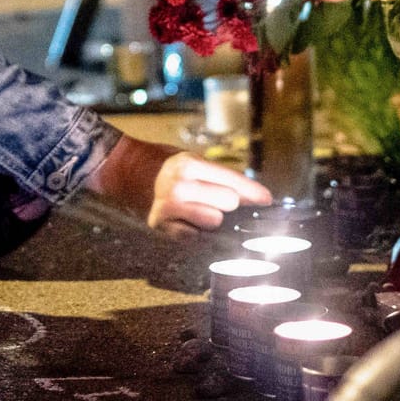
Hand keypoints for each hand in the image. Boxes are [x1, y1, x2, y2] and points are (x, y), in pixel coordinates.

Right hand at [87, 134, 271, 236]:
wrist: (130, 173)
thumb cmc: (173, 169)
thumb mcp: (197, 162)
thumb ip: (225, 178)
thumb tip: (261, 198)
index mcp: (191, 164)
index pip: (233, 181)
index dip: (254, 192)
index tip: (268, 201)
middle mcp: (180, 184)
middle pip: (228, 203)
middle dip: (229, 204)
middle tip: (218, 201)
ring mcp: (169, 206)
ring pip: (214, 221)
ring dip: (213, 219)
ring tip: (201, 210)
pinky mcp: (161, 226)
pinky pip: (195, 237)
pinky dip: (197, 232)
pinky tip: (189, 223)